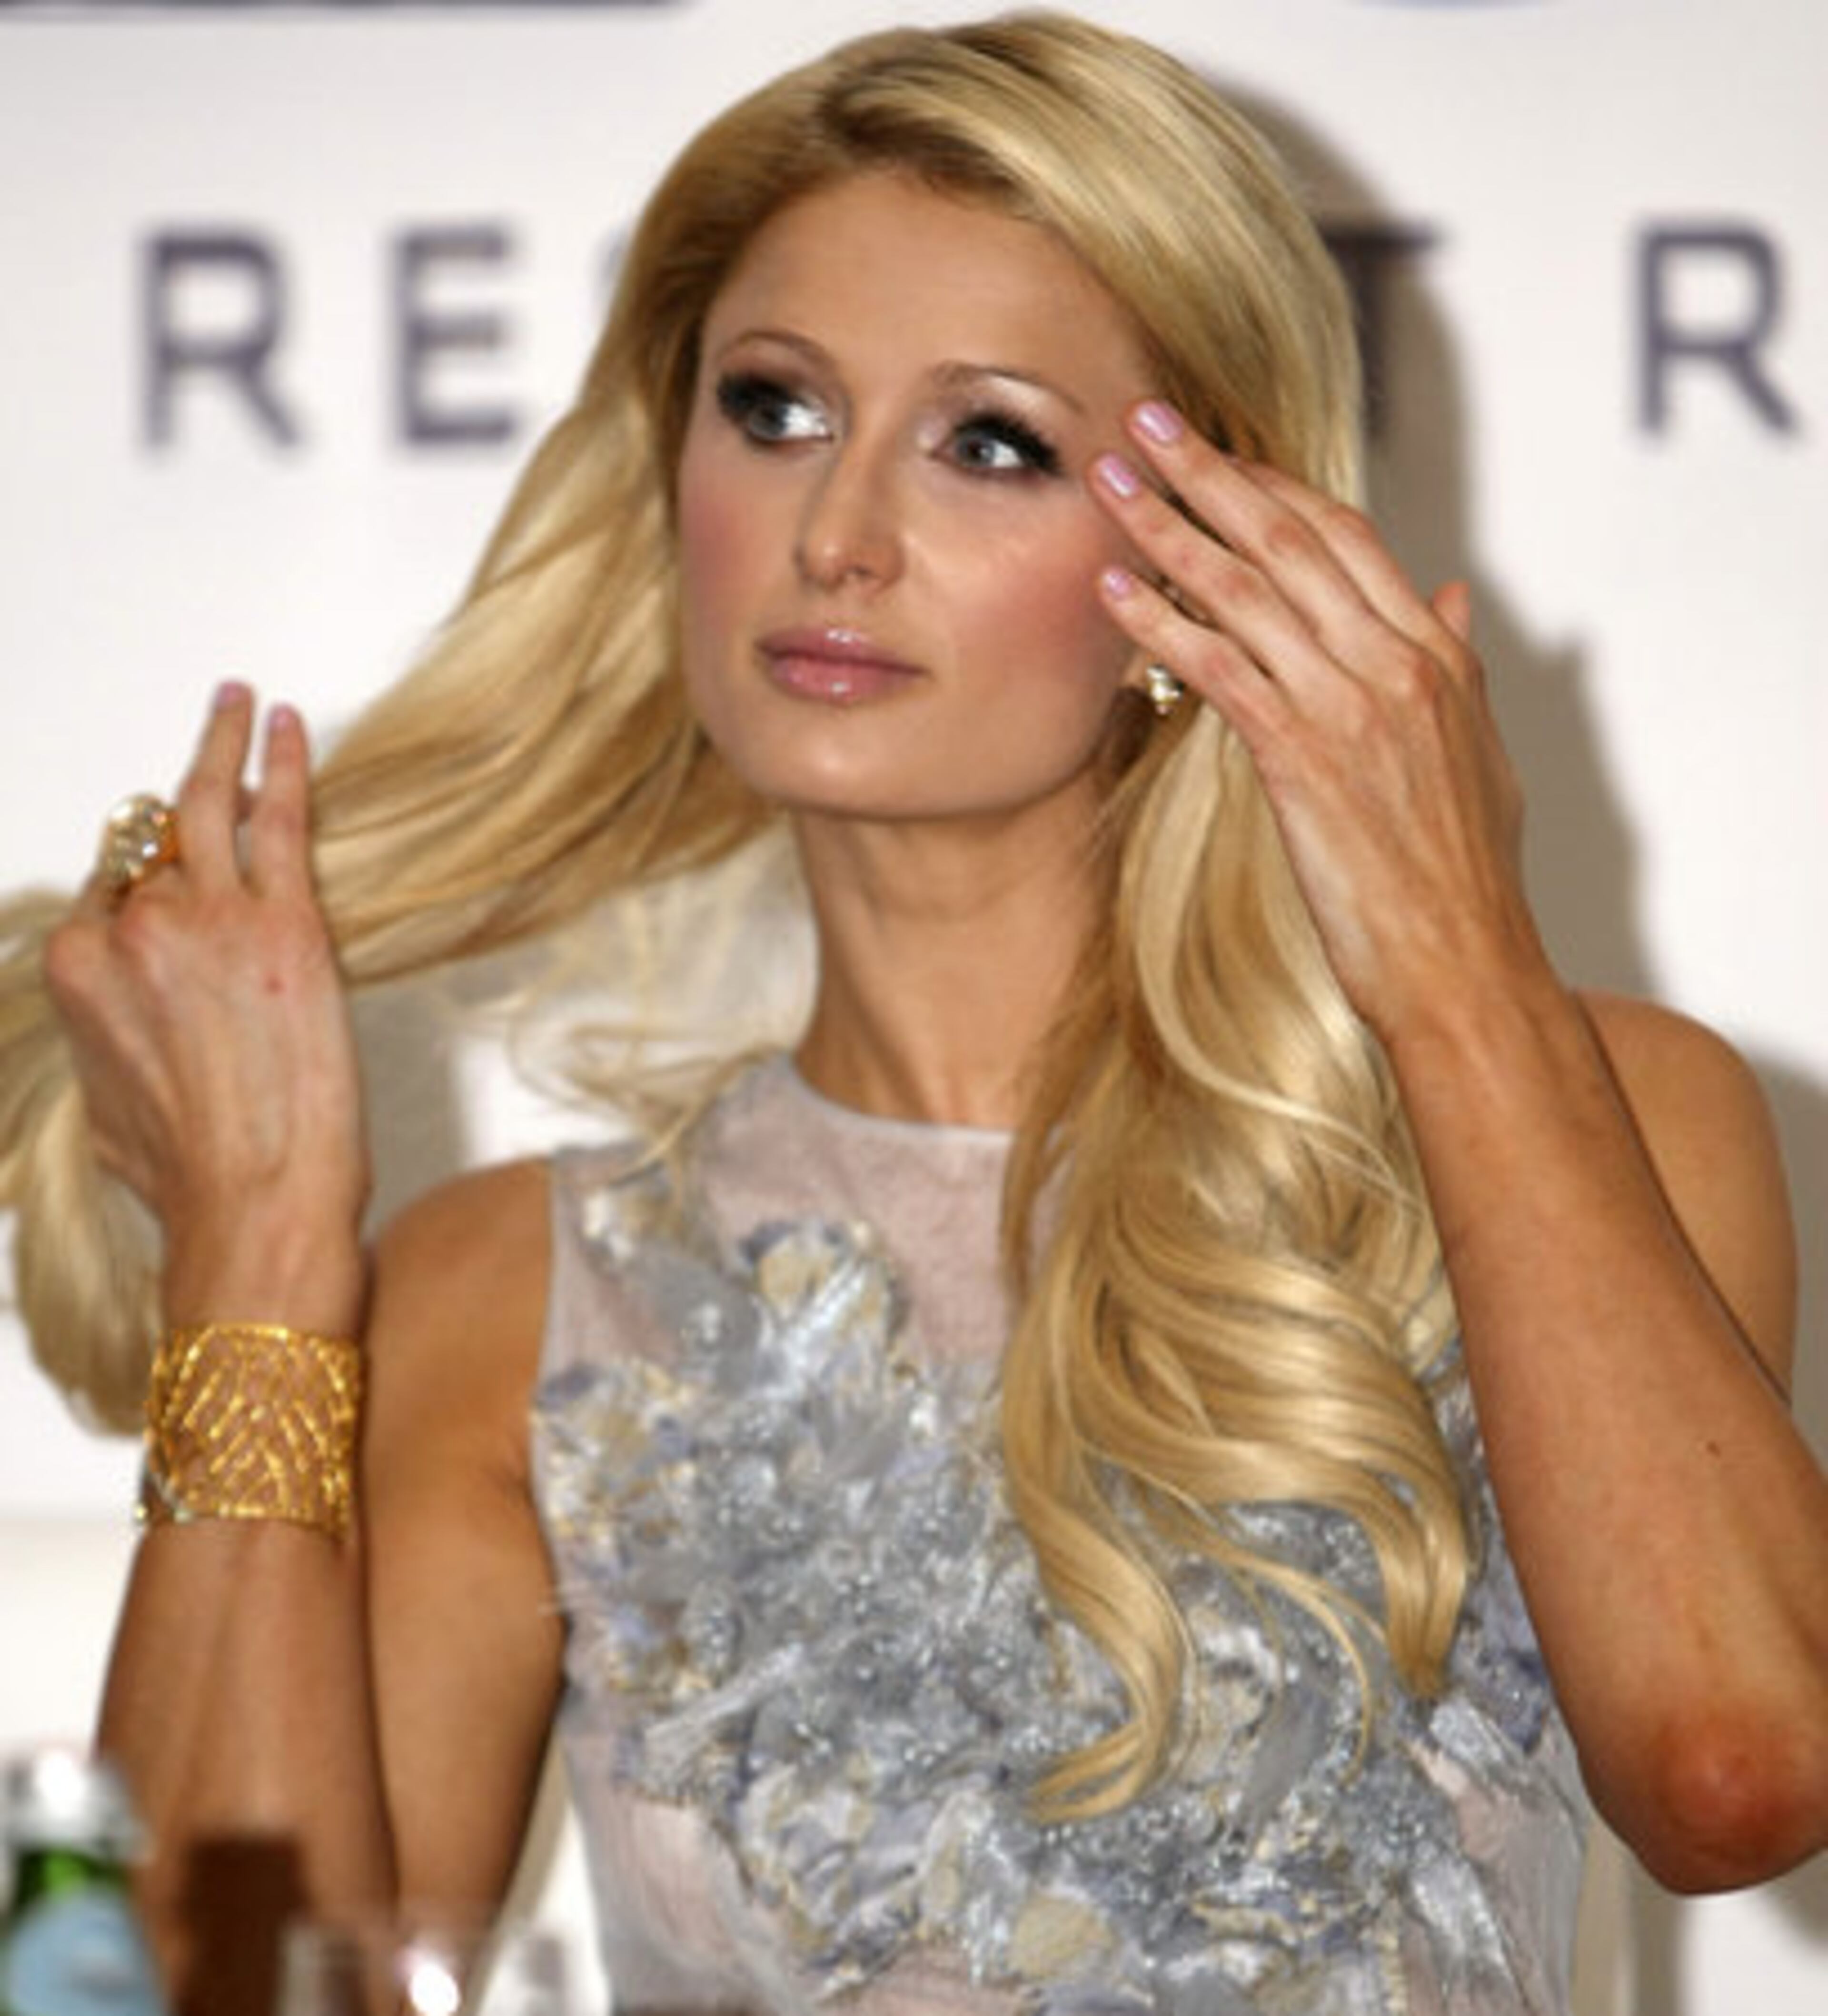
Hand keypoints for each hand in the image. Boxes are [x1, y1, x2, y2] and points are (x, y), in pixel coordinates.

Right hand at [45, 684, 369, 1328]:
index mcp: (80, 967)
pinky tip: (286, 725)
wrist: (255, 1201)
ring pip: (204, 805)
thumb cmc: (189, 1174)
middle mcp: (133, 927)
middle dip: (184, 829)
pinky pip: (280, 817)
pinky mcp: (285, 921)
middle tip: (209, 759)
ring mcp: (208, 917)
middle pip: (156, 849)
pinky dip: (281, 763)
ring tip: (239, 702)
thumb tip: (114, 1029)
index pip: (112, 888)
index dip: (149, 881)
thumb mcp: (104, 1105)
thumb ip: (102, 1041)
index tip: (174, 867)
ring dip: (221, 744)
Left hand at [1091, 400, 1548, 1040]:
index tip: (1218, 456)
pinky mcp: (1303, 760)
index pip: (1346, 536)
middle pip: (1289, 537)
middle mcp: (1395, 663)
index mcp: (1436, 656)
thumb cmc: (1467, 875)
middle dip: (1209, 473)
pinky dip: (1161, 622)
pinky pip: (1219, 668)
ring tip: (1106, 481)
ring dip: (1166, 528)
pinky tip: (1112, 590)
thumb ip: (1458, 665)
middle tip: (1144, 422)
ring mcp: (1350, 706)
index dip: (1275, 486)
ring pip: (1245, 588)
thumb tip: (1450, 593)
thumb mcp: (1482, 754)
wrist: (1467, 964)